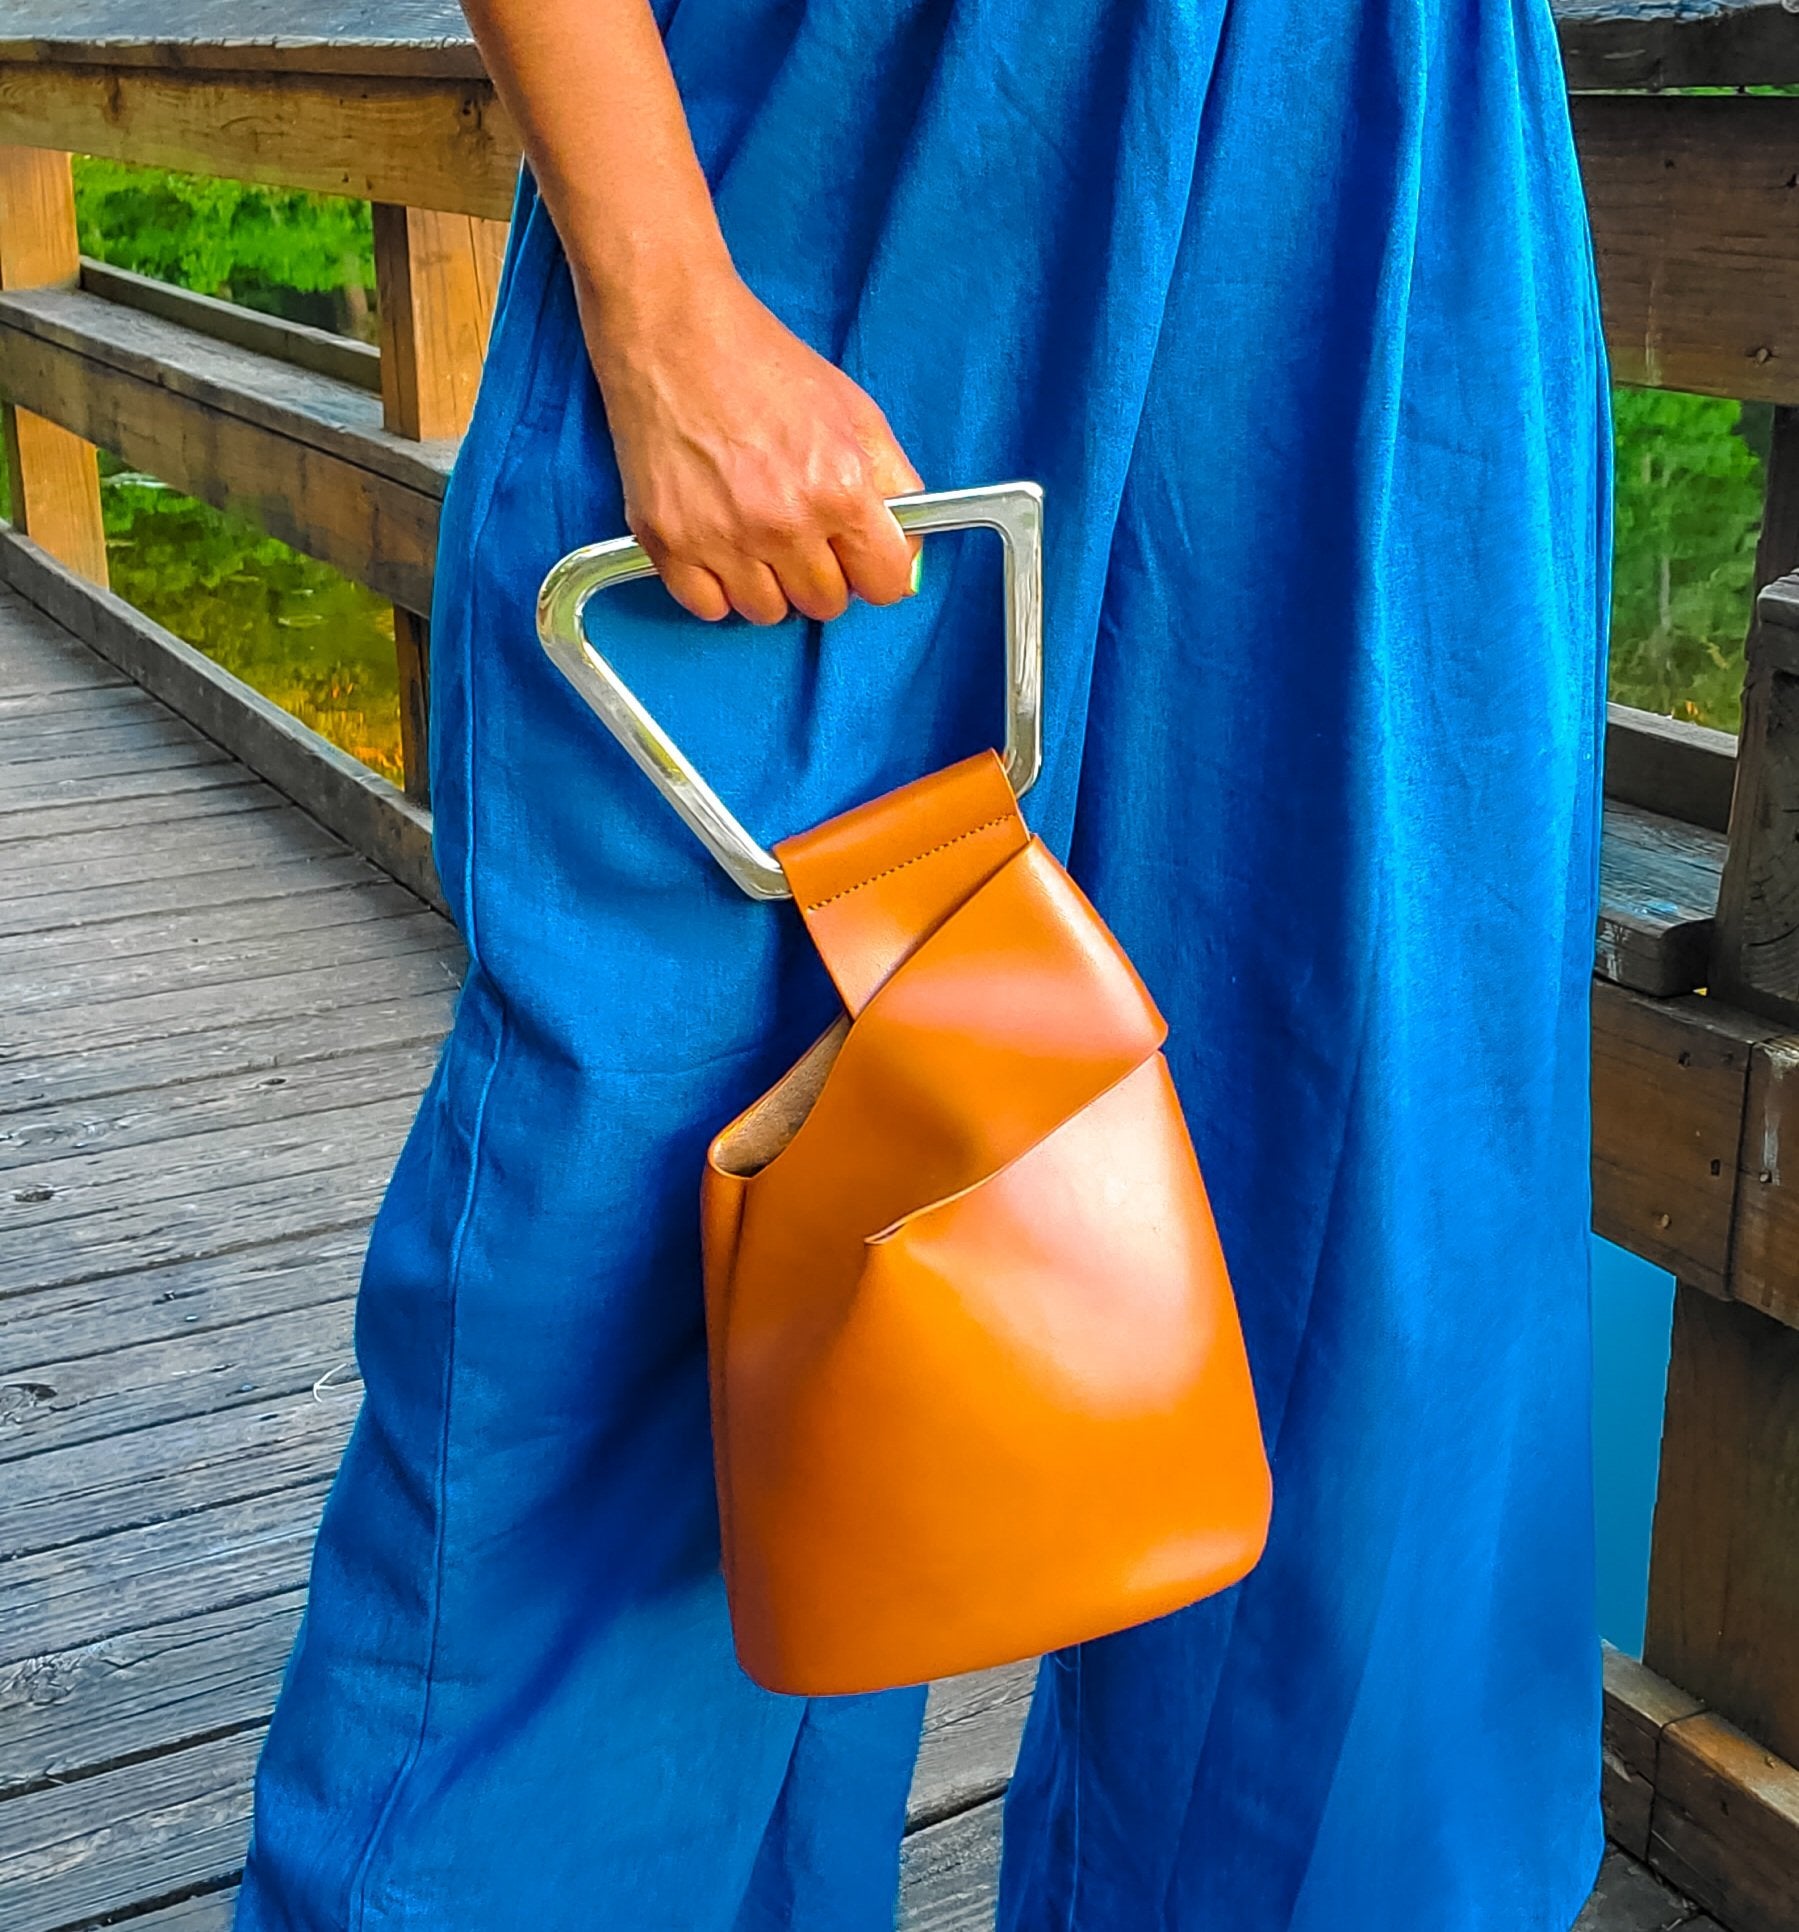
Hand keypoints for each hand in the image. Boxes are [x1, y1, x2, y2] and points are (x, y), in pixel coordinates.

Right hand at [576, 261, 923, 624]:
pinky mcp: (670, 542)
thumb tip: (908, 562)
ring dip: (768, 584)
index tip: (857, 554)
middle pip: (825, 605)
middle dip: (821, 574)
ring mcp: (723, 538)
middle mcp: (784, 523)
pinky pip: (708, 608)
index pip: (885, 586)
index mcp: (841, 490)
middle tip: (799, 530)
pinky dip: (716, 587)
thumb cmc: (764, 366)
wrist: (675, 334)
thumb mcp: (856, 413)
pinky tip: (718, 543)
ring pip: (768, 612)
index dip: (874, 570)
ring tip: (754, 531)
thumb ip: (896, 489)